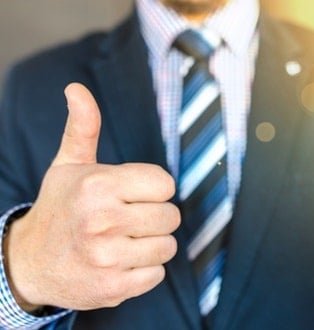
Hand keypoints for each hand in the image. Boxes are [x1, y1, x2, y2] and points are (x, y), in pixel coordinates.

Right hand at [4, 83, 179, 310]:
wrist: (33, 261)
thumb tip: (76, 88)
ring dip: (151, 242)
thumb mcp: (68, 164)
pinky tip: (121, 261)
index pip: (165, 183)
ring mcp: (108, 258)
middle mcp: (103, 221)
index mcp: (98, 185)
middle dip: (155, 215)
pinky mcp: (114, 288)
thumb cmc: (60, 207)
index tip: (136, 192)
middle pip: (171, 215)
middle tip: (129, 217)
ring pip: (167, 245)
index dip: (154, 188)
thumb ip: (82, 127)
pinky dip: (145, 268)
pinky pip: (157, 274)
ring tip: (124, 239)